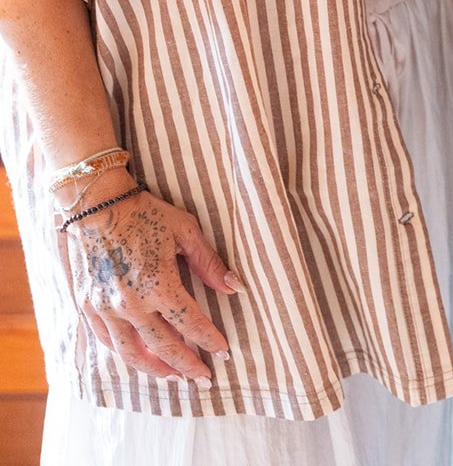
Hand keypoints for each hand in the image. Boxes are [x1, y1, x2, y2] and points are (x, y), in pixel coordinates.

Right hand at [62, 181, 239, 385]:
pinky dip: (125, 354)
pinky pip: (107, 341)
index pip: (191, 323)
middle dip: (187, 365)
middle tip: (203, 377)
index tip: (223, 352)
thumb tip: (234, 288)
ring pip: (132, 353)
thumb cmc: (145, 213)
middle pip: (164, 347)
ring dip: (155, 369)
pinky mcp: (88, 307)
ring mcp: (106, 309)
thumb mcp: (184, 230)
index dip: (209, 340)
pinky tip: (139, 357)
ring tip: (174, 377)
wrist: (96, 205)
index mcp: (159, 284)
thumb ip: (208, 262)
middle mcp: (131, 304)